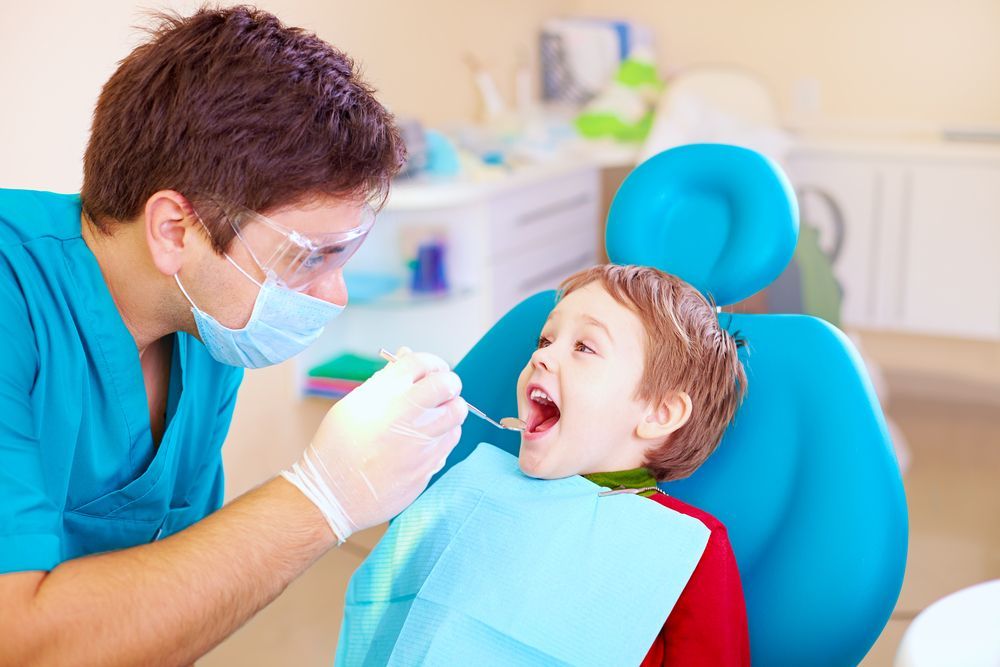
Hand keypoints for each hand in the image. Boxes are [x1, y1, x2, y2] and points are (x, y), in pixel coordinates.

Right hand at [281, 348, 467, 542]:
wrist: (332, 495)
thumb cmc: (338, 448)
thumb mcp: (352, 406)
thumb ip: (385, 380)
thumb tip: (407, 354)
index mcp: (381, 395)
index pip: (421, 362)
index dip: (432, 362)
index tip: (432, 370)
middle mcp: (403, 416)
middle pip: (447, 385)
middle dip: (449, 383)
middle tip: (442, 389)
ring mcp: (418, 443)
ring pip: (456, 413)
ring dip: (450, 409)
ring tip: (435, 415)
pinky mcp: (427, 467)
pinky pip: (450, 441)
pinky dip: (444, 434)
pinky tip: (428, 439)